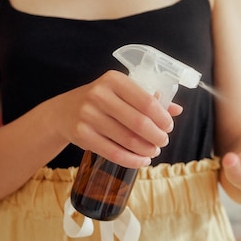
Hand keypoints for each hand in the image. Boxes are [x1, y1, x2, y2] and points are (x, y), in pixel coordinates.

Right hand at [48, 70, 182, 168]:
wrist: (63, 112)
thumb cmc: (100, 101)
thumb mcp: (121, 92)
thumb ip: (148, 99)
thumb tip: (177, 110)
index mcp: (114, 80)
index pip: (147, 101)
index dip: (163, 118)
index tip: (168, 126)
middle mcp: (99, 95)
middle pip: (139, 122)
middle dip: (157, 136)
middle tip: (163, 141)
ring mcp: (88, 115)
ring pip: (128, 140)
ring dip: (146, 150)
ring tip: (153, 151)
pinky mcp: (82, 135)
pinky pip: (114, 153)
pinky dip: (132, 160)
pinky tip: (141, 161)